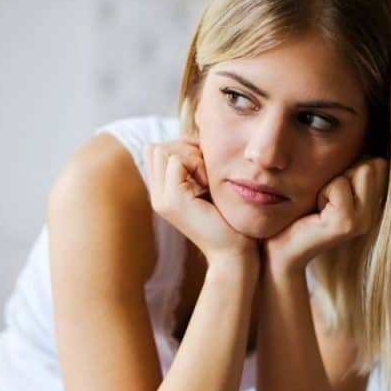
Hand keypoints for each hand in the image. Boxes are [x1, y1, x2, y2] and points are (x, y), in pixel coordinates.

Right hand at [143, 139, 255, 263]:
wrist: (234, 252)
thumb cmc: (229, 219)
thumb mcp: (209, 186)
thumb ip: (197, 165)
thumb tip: (194, 138)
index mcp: (163, 193)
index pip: (156, 150)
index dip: (181, 147)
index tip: (205, 164)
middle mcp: (157, 196)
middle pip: (155, 147)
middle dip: (183, 148)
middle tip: (205, 169)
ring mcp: (162, 199)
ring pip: (162, 150)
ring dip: (189, 155)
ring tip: (207, 177)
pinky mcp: (173, 201)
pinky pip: (176, 160)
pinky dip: (196, 163)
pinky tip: (208, 183)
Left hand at [265, 158, 387, 276]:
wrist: (279, 249)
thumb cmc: (297, 214)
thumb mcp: (326, 186)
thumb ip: (347, 168)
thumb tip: (361, 140)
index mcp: (372, 204)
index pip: (378, 162)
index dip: (350, 165)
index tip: (330, 190)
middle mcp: (373, 214)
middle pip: (373, 163)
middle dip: (343, 171)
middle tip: (323, 197)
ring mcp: (363, 221)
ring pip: (361, 169)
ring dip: (332, 180)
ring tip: (319, 204)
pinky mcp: (347, 224)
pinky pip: (340, 185)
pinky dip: (323, 192)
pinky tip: (314, 212)